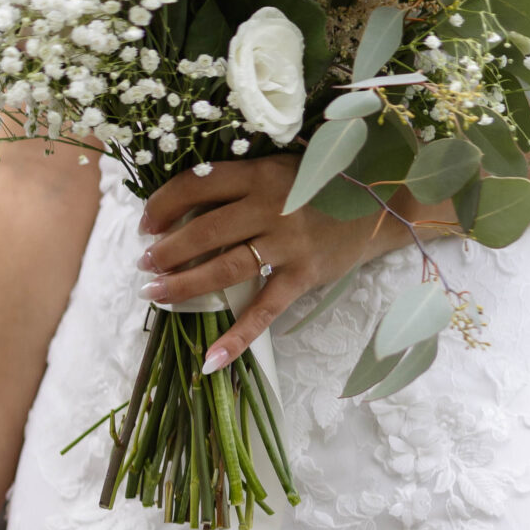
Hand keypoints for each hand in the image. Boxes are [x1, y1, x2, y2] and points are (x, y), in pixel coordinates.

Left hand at [138, 156, 412, 373]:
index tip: (146, 222)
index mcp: (260, 173)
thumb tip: (186, 208)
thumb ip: (241, 184)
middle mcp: (271, 206)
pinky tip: (211, 360)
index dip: (163, 204)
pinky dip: (237, 338)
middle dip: (165, 250)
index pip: (196, 185)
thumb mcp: (282, 168)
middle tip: (143, 264)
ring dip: (184, 283)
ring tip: (156, 292)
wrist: (386, 202)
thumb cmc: (325, 184)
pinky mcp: (304, 276)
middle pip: (203, 230)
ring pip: (224, 269)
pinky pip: (264, 312)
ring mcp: (288, 244)